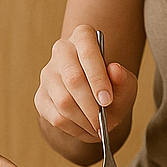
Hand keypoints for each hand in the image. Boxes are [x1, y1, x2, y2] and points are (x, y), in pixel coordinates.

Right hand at [34, 24, 138, 143]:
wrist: (95, 100)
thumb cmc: (112, 86)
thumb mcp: (125, 82)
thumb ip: (123, 78)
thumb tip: (116, 70)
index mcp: (84, 37)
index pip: (87, 52)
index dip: (97, 77)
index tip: (107, 100)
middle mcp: (62, 50)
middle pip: (72, 78)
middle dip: (90, 105)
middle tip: (103, 122)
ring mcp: (48, 74)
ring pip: (63, 101)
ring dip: (84, 120)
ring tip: (98, 128)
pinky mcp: (40, 96)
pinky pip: (55, 117)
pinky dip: (74, 129)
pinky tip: (87, 130)